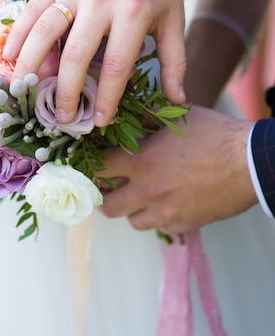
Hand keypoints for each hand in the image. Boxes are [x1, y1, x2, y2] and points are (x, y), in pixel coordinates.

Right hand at [5, 0, 185, 125]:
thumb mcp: (173, 21)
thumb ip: (174, 61)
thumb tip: (178, 100)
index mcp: (134, 12)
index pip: (116, 66)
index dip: (106, 98)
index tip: (97, 120)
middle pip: (76, 54)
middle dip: (65, 91)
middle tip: (61, 117)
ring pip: (45, 30)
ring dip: (32, 64)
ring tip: (24, 91)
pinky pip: (33, 8)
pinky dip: (18, 32)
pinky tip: (9, 55)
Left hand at [99, 105, 257, 233]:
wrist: (250, 163)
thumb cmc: (214, 135)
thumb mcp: (176, 118)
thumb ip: (146, 118)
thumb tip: (123, 112)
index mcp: (141, 162)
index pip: (98, 170)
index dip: (90, 167)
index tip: (90, 164)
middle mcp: (148, 191)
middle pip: (107, 206)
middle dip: (105, 195)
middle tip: (111, 184)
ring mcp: (166, 212)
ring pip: (132, 221)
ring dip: (131, 208)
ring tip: (140, 193)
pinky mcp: (184, 225)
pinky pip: (158, 227)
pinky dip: (156, 216)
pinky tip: (166, 200)